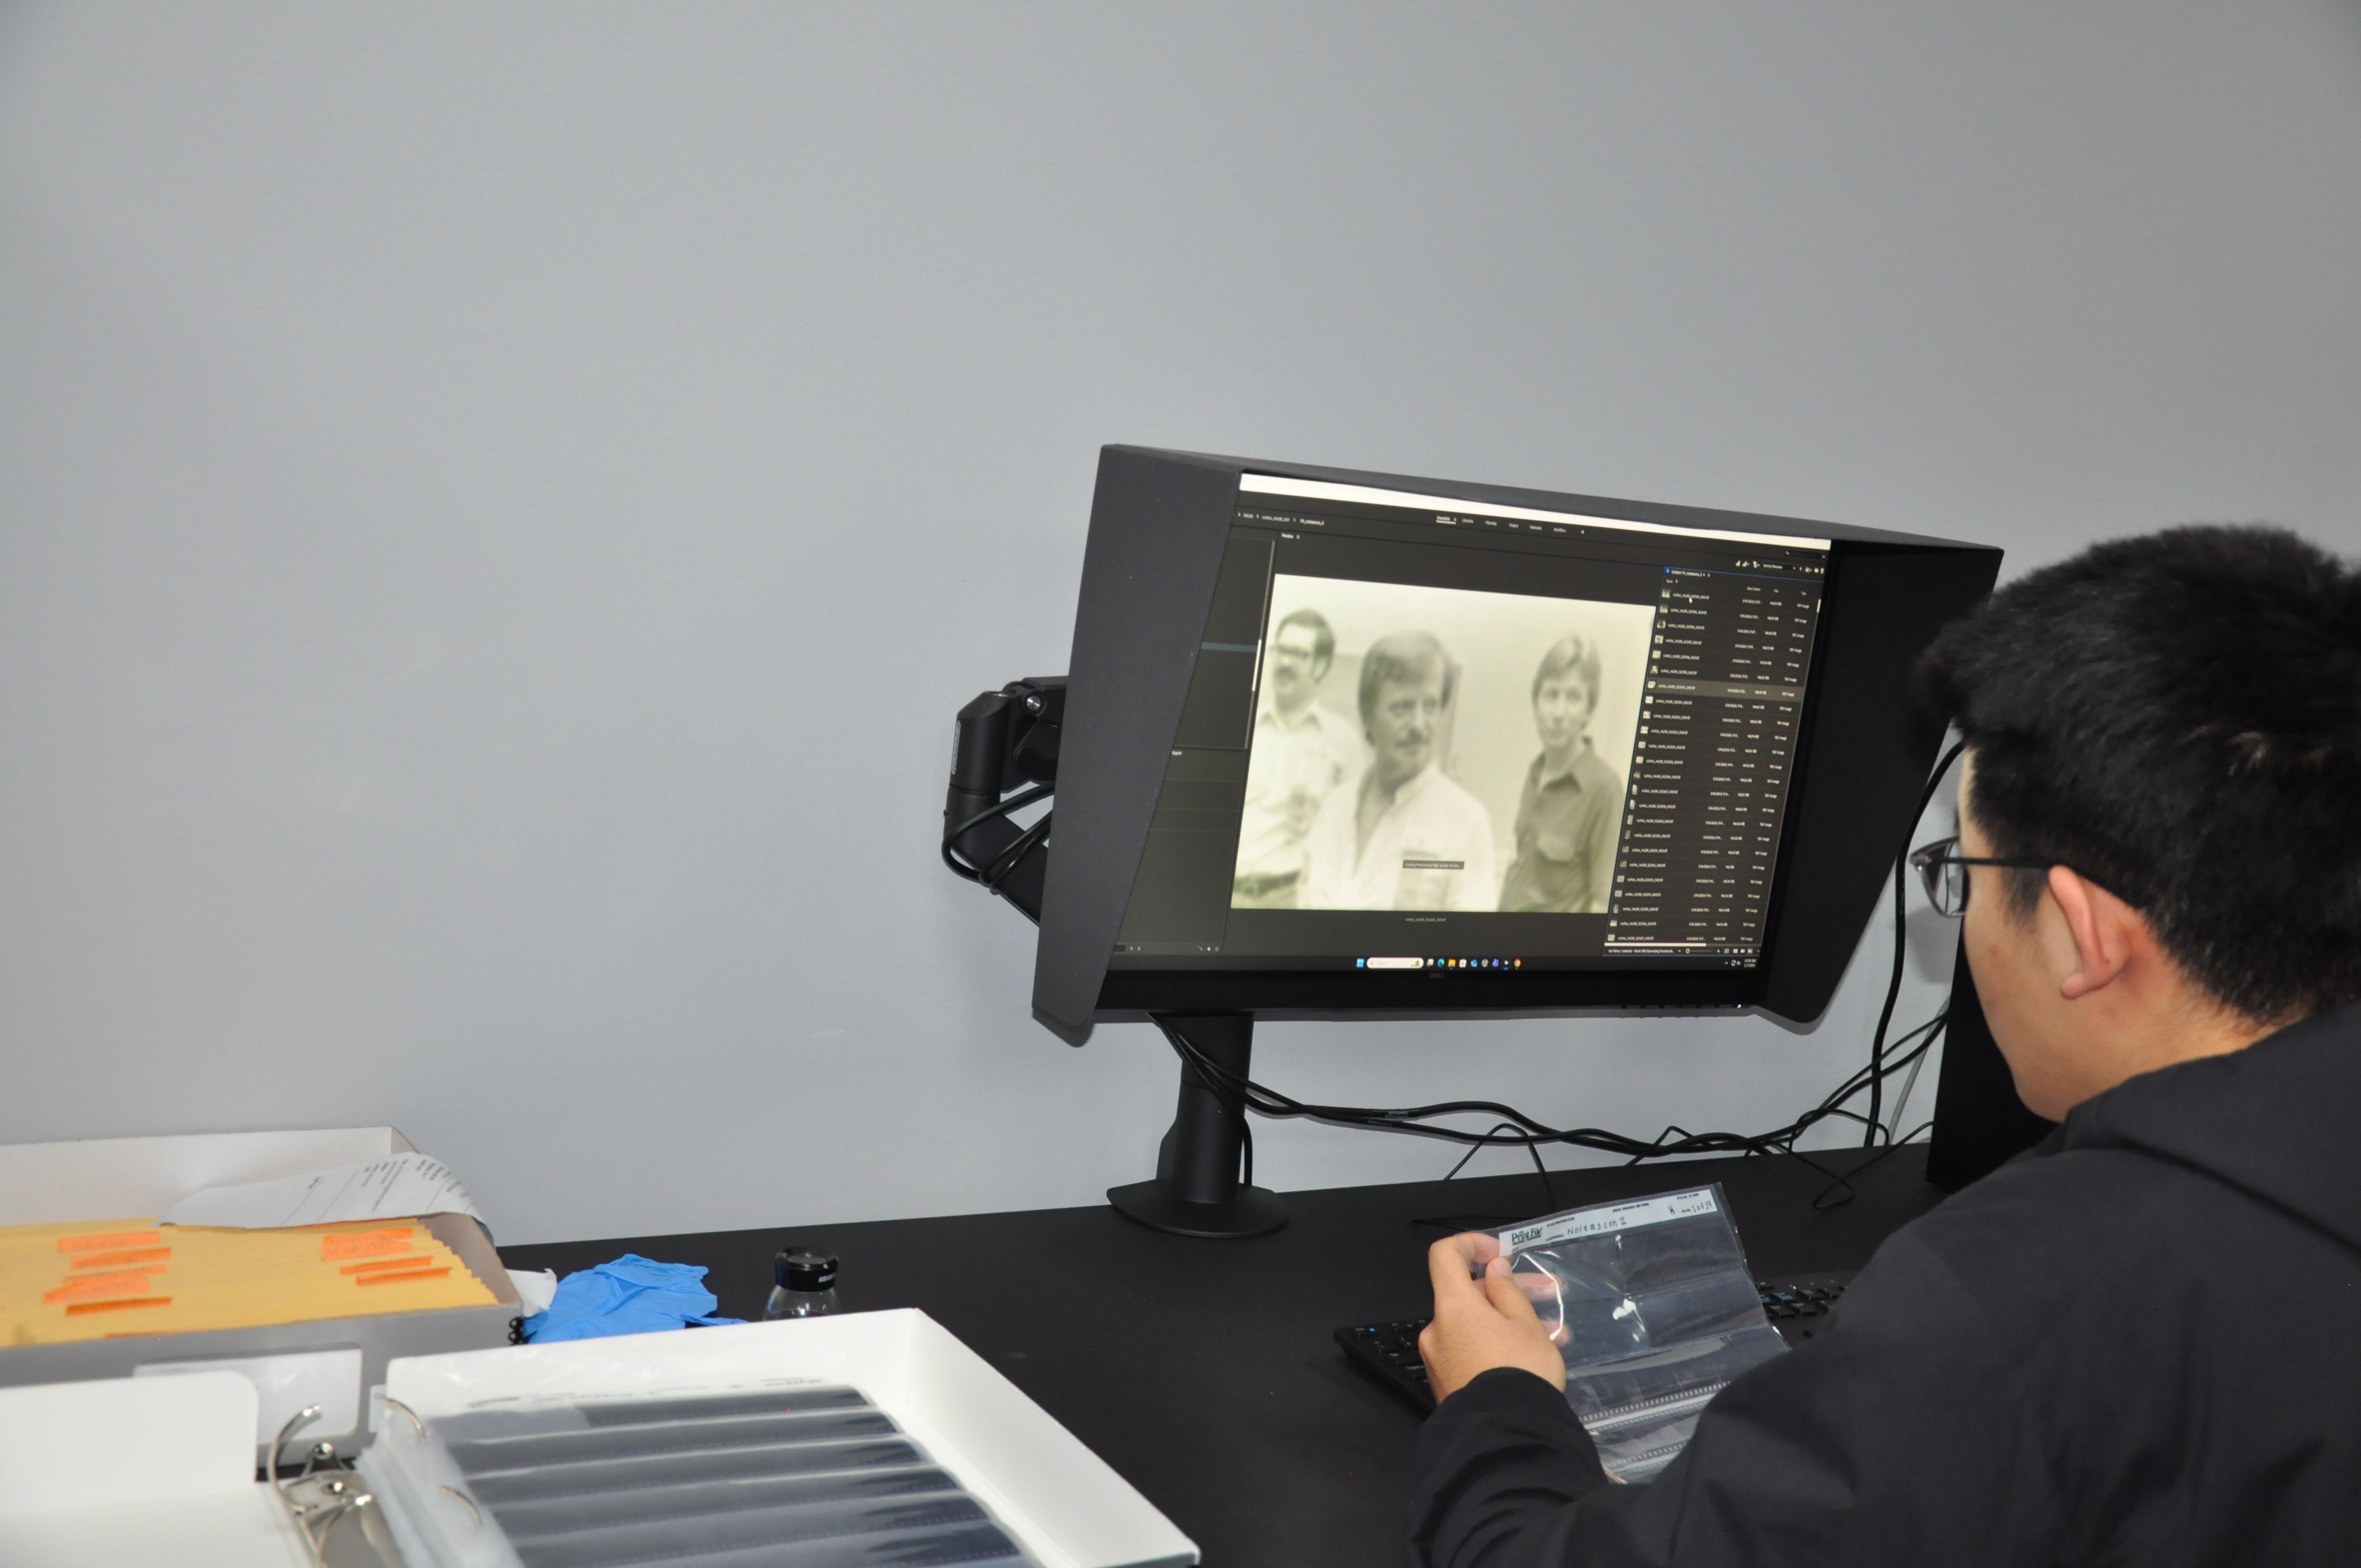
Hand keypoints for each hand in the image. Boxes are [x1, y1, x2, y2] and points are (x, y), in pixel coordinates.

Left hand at [1418, 1232, 1566, 1401]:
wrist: (1506, 1438)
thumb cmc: (1520, 1371)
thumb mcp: (1525, 1324)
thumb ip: (1507, 1290)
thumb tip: (1492, 1269)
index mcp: (1452, 1307)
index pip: (1445, 1255)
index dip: (1471, 1244)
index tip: (1501, 1253)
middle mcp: (1436, 1330)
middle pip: (1467, 1294)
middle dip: (1509, 1290)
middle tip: (1549, 1292)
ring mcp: (1438, 1359)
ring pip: (1474, 1324)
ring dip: (1510, 1320)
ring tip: (1555, 1332)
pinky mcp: (1448, 1384)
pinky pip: (1471, 1350)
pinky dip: (1496, 1343)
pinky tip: (1532, 1355)